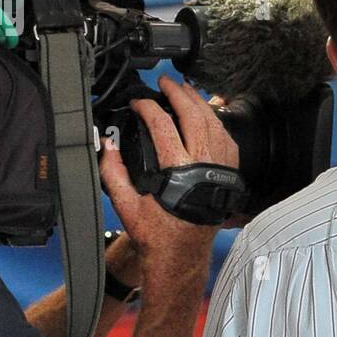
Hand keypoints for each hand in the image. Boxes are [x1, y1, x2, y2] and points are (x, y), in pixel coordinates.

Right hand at [99, 76, 237, 269]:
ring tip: (185, 89)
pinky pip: (226, 137)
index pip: (163, 125)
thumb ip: (113, 172)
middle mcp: (204, 165)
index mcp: (179, 171)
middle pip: (194, 115)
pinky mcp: (229, 172)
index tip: (139, 103)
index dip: (148, 108)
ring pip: (214, 122)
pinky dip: (215, 120)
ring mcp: (220, 167)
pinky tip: (206, 112)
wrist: (181, 254)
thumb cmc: (157, 233)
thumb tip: (107, 145)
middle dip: (178, 93)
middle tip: (165, 82)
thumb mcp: (126, 205)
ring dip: (199, 102)